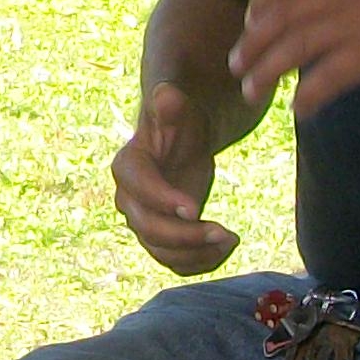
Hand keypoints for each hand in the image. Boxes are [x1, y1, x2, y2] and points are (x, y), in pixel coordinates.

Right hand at [112, 80, 235, 273]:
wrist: (182, 142)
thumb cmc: (179, 121)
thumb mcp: (176, 107)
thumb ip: (169, 103)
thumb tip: (166, 96)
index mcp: (128, 166)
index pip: (137, 187)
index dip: (162, 200)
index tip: (193, 207)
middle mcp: (129, 199)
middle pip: (147, 228)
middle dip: (184, 235)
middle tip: (223, 231)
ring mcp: (144, 222)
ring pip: (160, 251)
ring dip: (195, 253)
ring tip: (230, 239)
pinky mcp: (162, 239)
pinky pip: (175, 262)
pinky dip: (200, 262)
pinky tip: (226, 247)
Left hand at [231, 0, 359, 118]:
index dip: (259, 1)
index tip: (249, 22)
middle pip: (280, 15)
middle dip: (252, 43)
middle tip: (237, 66)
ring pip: (294, 47)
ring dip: (266, 71)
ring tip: (253, 90)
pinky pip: (328, 77)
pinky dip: (308, 94)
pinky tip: (301, 108)